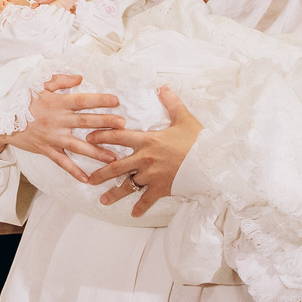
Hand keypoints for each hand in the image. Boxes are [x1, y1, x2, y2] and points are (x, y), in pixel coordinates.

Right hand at [0, 74, 122, 179]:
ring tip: (113, 158)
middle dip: (105, 124)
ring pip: (77, 145)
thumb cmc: (21, 100)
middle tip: (123, 126)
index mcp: (57, 103)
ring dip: (96, 152)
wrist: (0, 119)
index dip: (99, 100)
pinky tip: (86, 178)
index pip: (82, 100)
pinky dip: (73, 171)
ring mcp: (52, 137)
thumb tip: (79, 78)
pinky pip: (61, 162)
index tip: (116, 101)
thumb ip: (60, 80)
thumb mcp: (38, 84)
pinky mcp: (45, 149)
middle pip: (85, 122)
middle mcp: (57, 120)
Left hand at [84, 86, 202, 216]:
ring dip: (114, 193)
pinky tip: (133, 214)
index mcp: (147, 140)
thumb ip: (171, 102)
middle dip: (100, 173)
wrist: (212, 161)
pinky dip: (140, 207)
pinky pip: (148, 199)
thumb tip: (163, 86)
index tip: (88, 138)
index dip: (101, 136)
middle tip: (88, 178)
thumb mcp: (184, 118)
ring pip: (128, 185)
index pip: (118, 137)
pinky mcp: (162, 188)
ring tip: (102, 200)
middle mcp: (145, 159)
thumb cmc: (198, 139)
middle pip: (116, 166)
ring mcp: (152, 175)